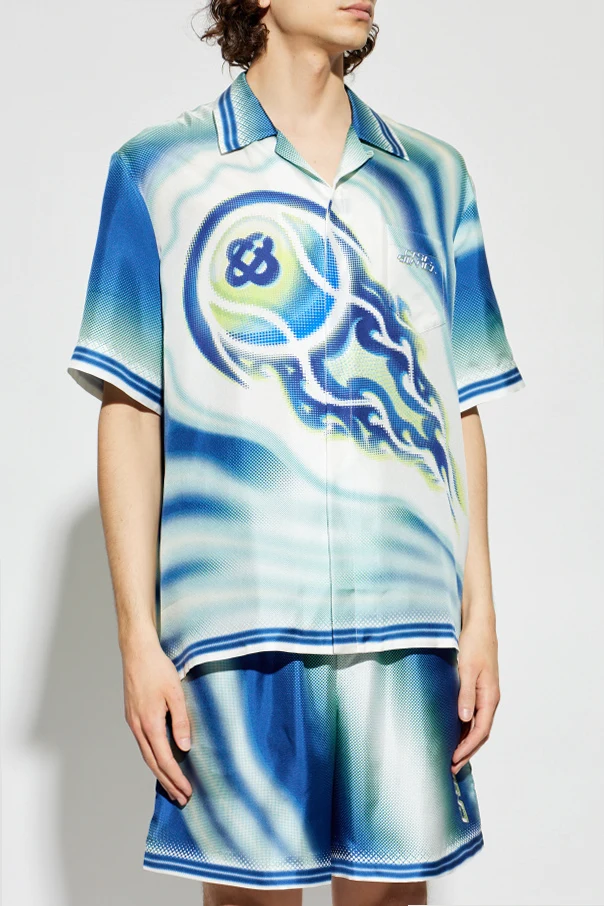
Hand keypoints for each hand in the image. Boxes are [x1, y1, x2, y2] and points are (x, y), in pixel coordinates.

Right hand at [121, 636, 192, 805]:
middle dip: (167, 783)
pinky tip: (160, 760)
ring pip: (146, 755)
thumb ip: (181, 721)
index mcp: (150, 724)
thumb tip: (184, 748)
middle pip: (153, 763)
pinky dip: (153, 758)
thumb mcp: (176, 694)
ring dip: (160, 772)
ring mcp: (133, 722)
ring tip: (172, 786)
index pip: (165, 759)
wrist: (136, 652)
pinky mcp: (132, 716)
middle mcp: (138, 727)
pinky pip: (143, 744)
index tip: (187, 791)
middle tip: (181, 798)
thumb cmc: (158, 669)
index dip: (176, 778)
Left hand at [451, 620, 499, 774]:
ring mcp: (484, 694)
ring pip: (477, 725)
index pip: (481, 730)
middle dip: (467, 751)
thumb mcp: (467, 668)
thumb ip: (466, 694)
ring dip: (466, 741)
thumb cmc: (474, 644)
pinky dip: (465, 728)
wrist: (479, 625)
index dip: (468, 748)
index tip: (454, 760)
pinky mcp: (477, 688)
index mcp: (490, 696)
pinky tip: (454, 732)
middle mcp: (489, 699)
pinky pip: (473, 714)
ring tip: (452, 756)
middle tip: (451, 767)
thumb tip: (465, 719)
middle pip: (480, 733)